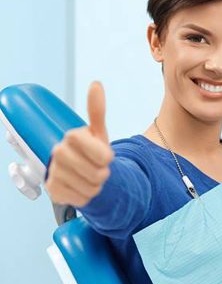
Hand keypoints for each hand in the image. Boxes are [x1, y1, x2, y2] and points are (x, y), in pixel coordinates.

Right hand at [45, 81, 114, 206]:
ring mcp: (54, 171)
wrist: (80, 171)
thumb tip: (96, 83)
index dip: (108, 159)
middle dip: (103, 173)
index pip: (104, 156)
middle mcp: (58, 152)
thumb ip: (97, 110)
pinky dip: (86, 196)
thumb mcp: (99, 133)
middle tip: (97, 168)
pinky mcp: (52, 190)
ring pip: (91, 188)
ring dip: (96, 186)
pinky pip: (81, 199)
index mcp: (72, 135)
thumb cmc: (92, 150)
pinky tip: (80, 186)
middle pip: (98, 173)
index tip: (104, 156)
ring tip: (89, 177)